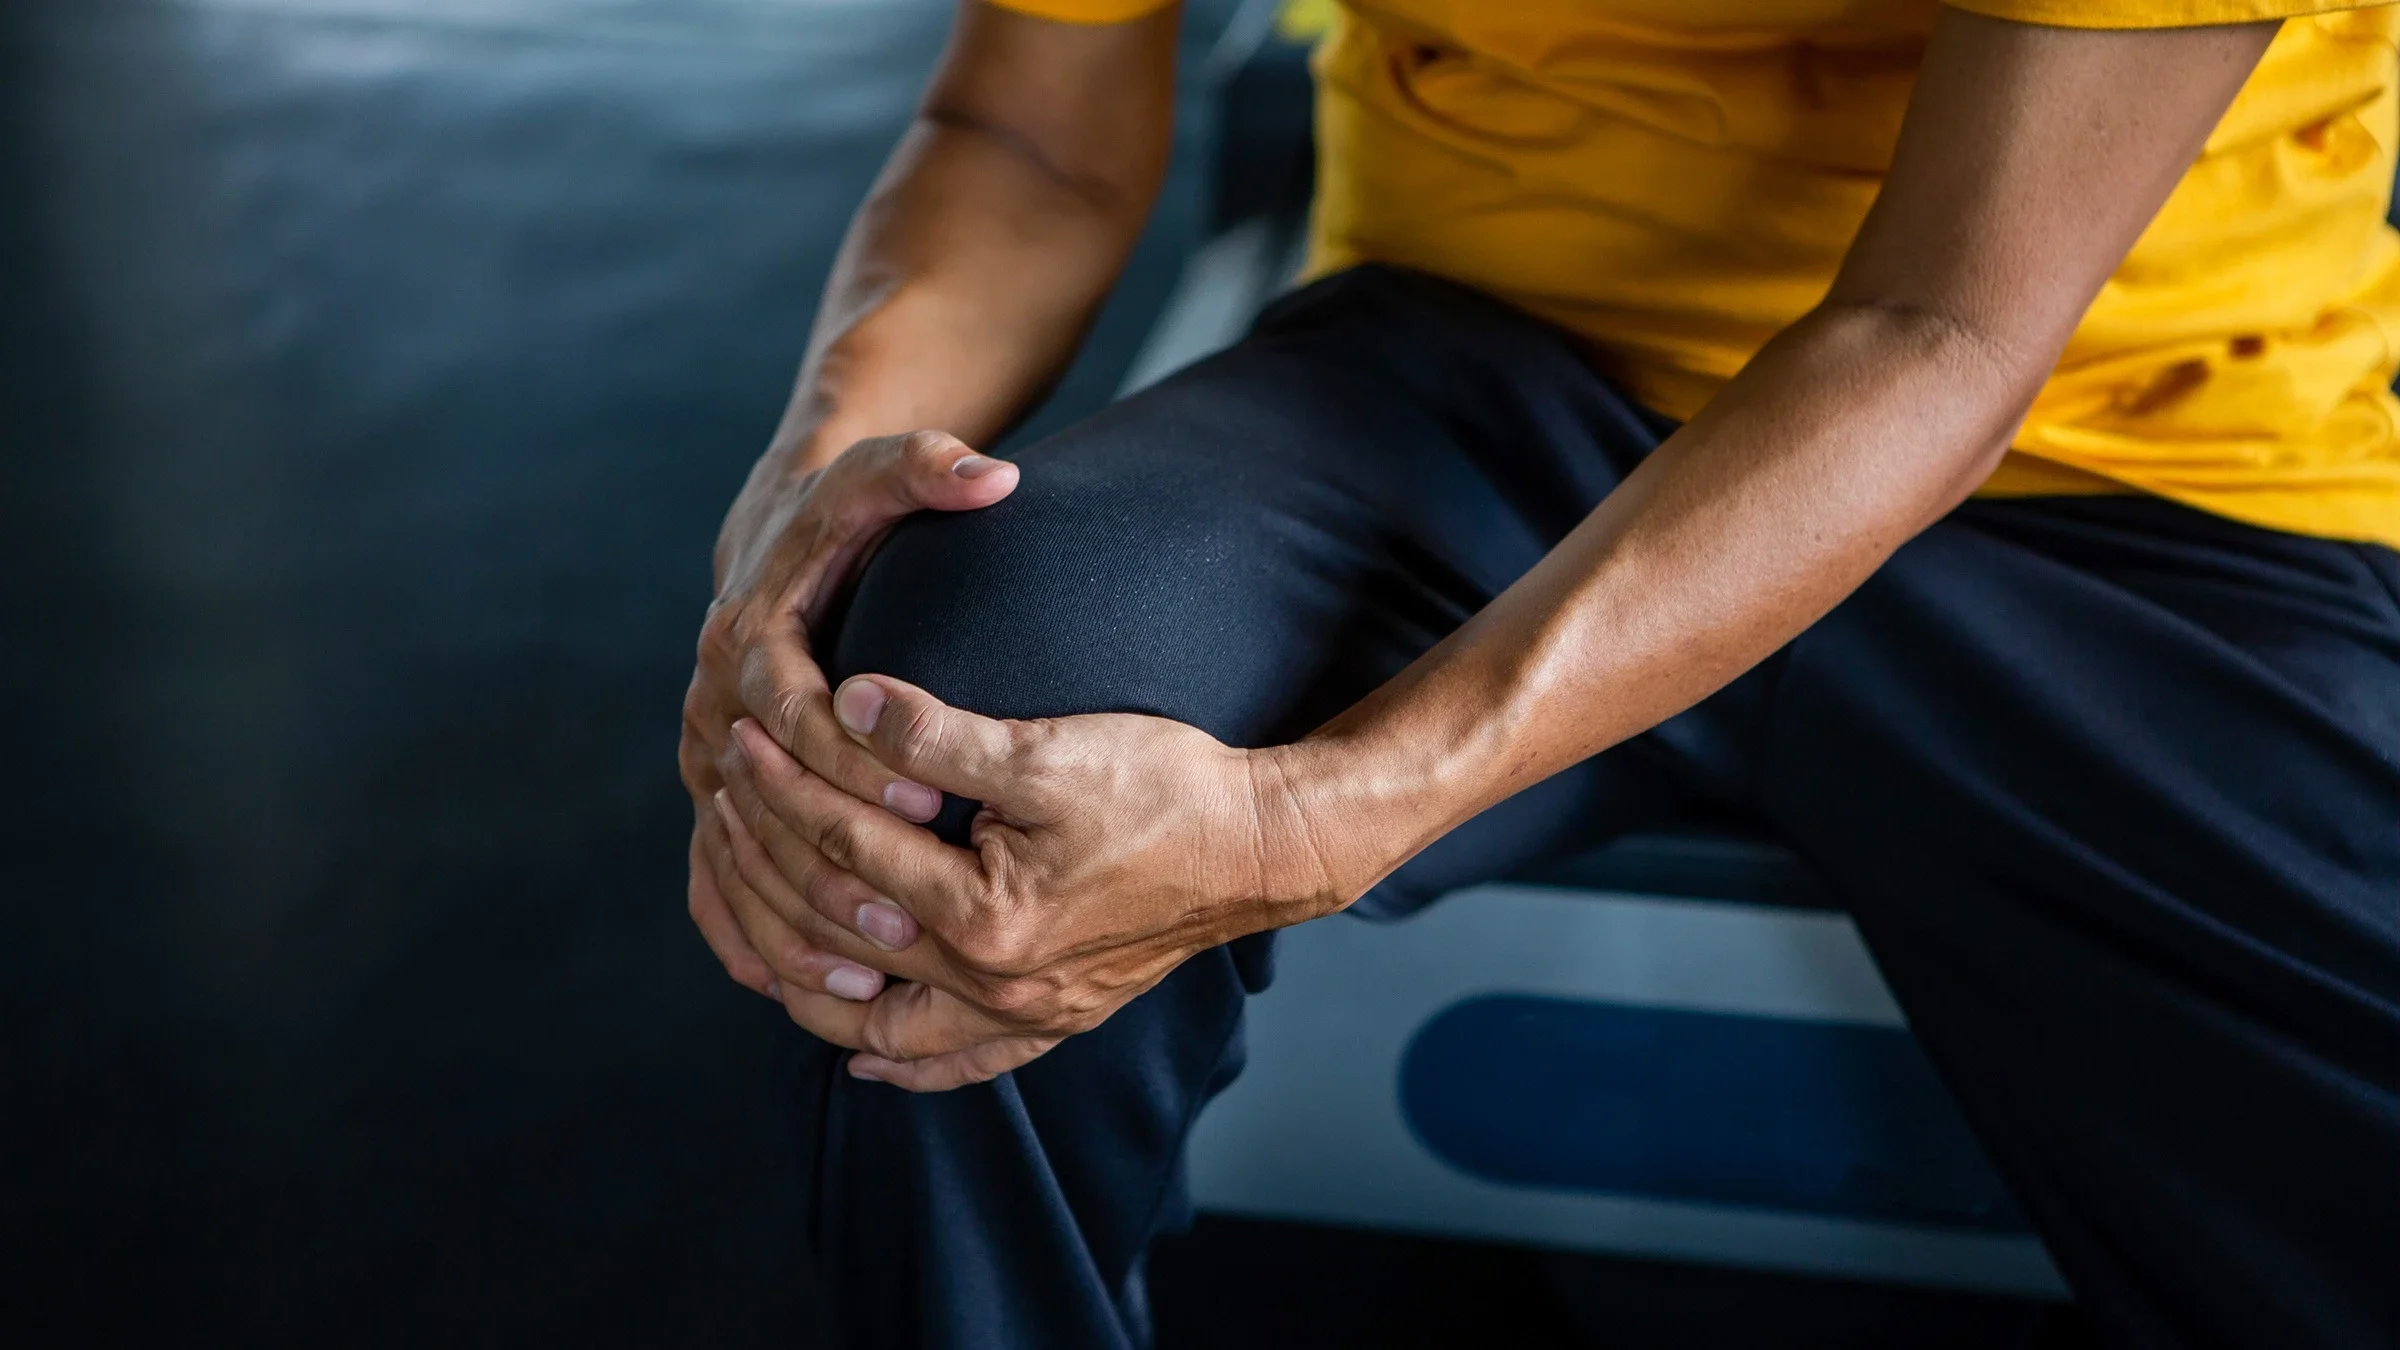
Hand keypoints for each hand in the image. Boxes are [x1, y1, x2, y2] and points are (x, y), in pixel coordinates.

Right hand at [681, 431, 1017, 1006]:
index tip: (935, 806)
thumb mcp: (880, 477)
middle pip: (761, 807)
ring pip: (732, 860)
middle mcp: (711, 706)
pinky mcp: (713, 801)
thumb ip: (931, 469)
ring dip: (789, 922)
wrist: (776, 534)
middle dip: (830, 866)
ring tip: (864, 978)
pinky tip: (813, 986)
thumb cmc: (842, 512)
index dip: (860, 763)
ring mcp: (704, 761)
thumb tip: (993, 473)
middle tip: (908, 922)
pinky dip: (754, 938)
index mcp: (748, 636)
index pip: (798, 713)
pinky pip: (716, 884)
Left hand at [709, 676, 1344, 1089]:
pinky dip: (900, 1061)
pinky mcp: (1052, 1019)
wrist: (1265, 848)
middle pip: (841, 937)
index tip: (742, 738)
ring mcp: (1023, 1014)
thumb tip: (846, 701)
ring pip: (877, 1019)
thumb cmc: (1167, 789)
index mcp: (983, 918)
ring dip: (807, 974)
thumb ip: (938, 736)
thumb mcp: (1048, 749)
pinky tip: (861, 1054)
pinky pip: (956, 1062)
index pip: (846, 852)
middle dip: (770, 867)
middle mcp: (993, 985)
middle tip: (726, 811)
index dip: (784, 788)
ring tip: (754, 927)